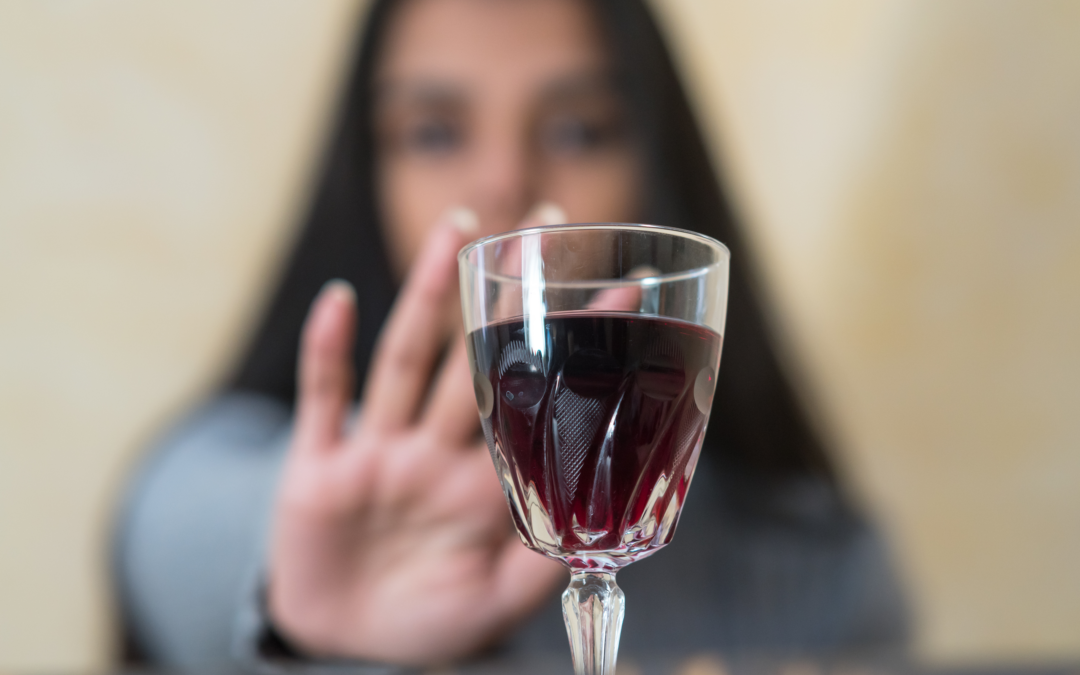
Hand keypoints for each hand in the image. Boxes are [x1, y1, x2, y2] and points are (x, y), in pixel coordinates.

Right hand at [267, 210, 564, 665]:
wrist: (343, 650)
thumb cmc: (426, 624)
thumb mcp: (495, 603)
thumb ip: (541, 565)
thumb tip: (604, 535)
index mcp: (481, 482)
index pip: (535, 399)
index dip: (573, 347)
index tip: (620, 286)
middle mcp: (434, 452)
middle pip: (474, 355)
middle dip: (507, 291)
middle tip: (544, 220)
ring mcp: (377, 453)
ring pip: (405, 359)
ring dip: (426, 292)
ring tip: (455, 229)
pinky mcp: (319, 467)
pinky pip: (322, 399)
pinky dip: (326, 350)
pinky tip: (340, 300)